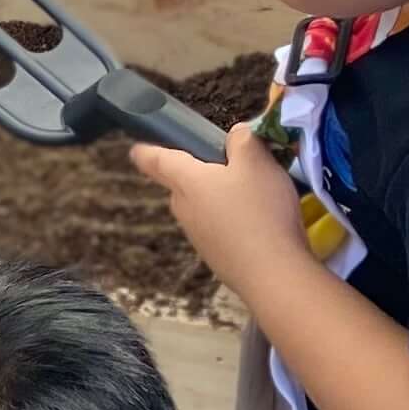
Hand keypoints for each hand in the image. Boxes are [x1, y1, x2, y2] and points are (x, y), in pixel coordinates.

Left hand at [128, 122, 313, 296]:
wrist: (272, 274)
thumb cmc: (260, 210)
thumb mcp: (257, 162)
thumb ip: (243, 141)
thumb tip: (235, 135)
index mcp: (186, 181)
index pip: (156, 161)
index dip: (146, 151)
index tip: (136, 149)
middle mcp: (184, 209)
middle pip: (183, 184)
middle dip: (200, 173)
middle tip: (232, 164)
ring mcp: (198, 236)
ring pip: (202, 207)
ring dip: (219, 198)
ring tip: (254, 195)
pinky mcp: (215, 257)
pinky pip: (218, 229)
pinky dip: (232, 221)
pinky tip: (259, 223)